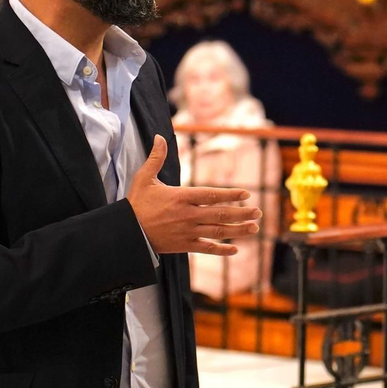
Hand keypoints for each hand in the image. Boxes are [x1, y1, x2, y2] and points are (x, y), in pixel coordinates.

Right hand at [128, 135, 261, 255]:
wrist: (128, 232)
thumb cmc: (137, 204)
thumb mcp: (144, 178)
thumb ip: (156, 158)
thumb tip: (160, 137)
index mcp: (181, 197)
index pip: (211, 195)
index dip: (230, 195)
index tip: (247, 194)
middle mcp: (187, 215)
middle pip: (220, 214)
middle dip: (241, 213)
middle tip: (258, 211)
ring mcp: (187, 231)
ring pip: (218, 231)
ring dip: (238, 230)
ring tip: (254, 227)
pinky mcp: (184, 245)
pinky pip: (207, 248)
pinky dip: (221, 250)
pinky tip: (235, 250)